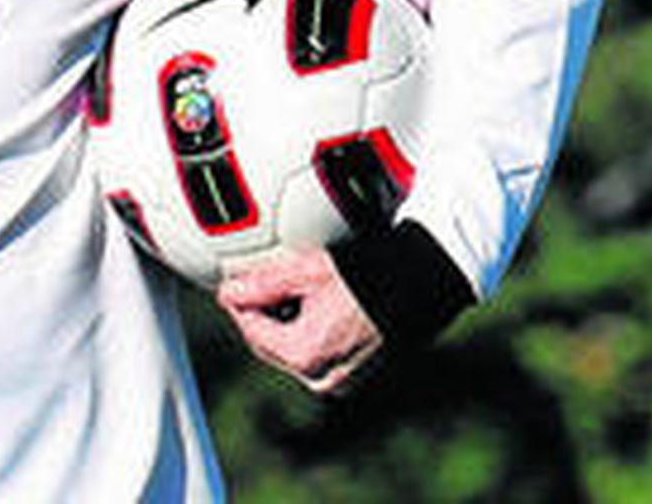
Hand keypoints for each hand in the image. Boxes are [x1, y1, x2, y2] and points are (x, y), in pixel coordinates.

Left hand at [216, 247, 382, 395]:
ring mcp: (342, 380)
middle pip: (270, 345)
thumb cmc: (368, 273)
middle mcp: (322, 377)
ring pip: (292, 350)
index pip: (251, 330)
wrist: (424, 282)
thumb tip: (227, 293)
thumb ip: (262, 284)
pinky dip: (308, 332)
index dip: (237, 303)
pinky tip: (314, 303)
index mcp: (306, 355)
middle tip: (252, 284)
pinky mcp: (357, 374)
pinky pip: (317, 354)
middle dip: (259, 315)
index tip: (231, 281)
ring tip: (285, 290)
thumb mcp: (308, 271)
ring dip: (283, 323)